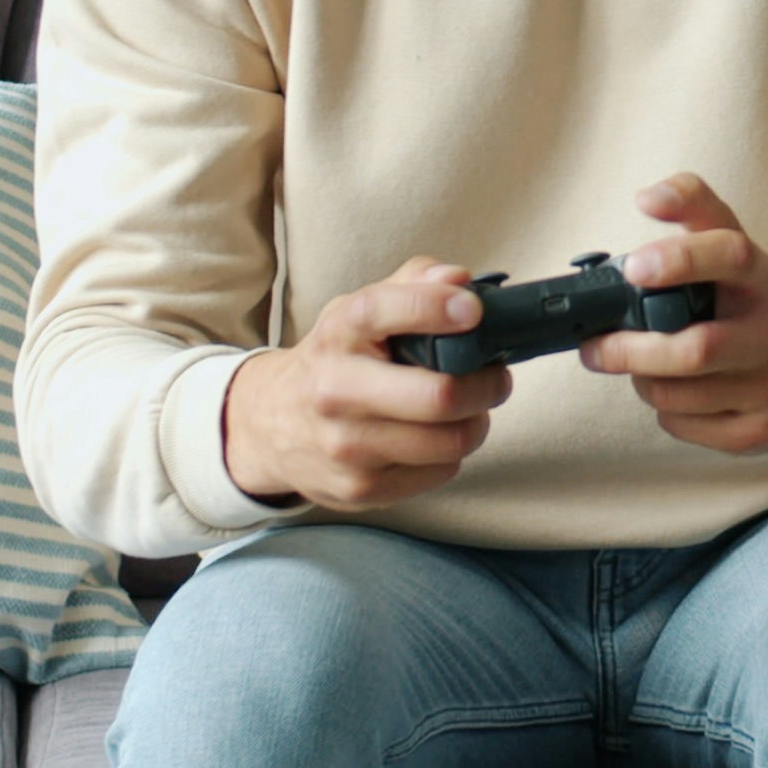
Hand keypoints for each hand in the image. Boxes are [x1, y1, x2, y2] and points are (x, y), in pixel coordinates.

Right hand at [220, 258, 512, 510]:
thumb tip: (459, 279)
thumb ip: (412, 284)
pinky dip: (451, 454)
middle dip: (486, 385)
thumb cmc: (335, 360)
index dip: (435, 307)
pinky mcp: (359, 489)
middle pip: (438, 396)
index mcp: (339, 333)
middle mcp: (335, 390)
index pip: (383, 309)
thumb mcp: (358, 312)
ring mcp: (346, 446)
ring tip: (471, 409)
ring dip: (476, 423)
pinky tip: (437, 437)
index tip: (473, 310)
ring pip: (449, 442)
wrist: (270, 426)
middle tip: (497, 377)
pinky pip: (439, 472)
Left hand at [579, 174, 767, 453]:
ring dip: (642, 380)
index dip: (681, 259)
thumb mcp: (731, 242)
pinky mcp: (762, 432)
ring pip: (678, 396)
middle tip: (594, 347)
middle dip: (630, 351)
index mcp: (763, 278)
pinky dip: (664, 410)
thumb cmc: (749, 296)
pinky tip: (676, 393)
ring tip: (641, 364)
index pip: (731, 256)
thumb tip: (647, 197)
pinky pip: (684, 426)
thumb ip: (692, 204)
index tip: (633, 267)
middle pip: (695, 350)